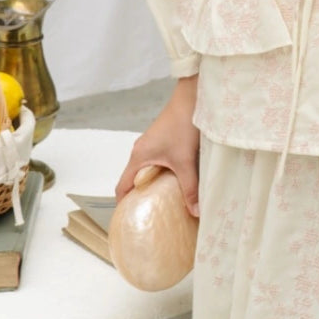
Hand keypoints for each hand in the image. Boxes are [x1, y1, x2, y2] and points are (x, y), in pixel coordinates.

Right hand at [115, 76, 200, 216]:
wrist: (191, 98)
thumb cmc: (183, 126)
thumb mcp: (186, 161)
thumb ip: (190, 188)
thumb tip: (196, 212)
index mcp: (138, 157)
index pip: (122, 186)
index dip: (123, 204)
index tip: (130, 219)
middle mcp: (140, 150)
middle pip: (132, 179)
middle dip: (139, 197)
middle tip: (150, 215)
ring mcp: (149, 144)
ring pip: (144, 170)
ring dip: (151, 184)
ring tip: (163, 202)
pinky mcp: (159, 140)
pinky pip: (153, 162)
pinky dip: (159, 173)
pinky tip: (173, 181)